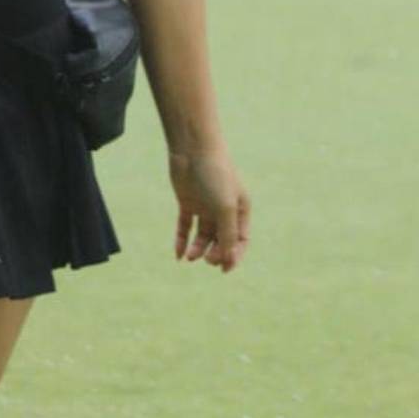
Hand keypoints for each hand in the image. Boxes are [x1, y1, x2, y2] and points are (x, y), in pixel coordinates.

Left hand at [168, 145, 250, 272]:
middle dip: (215, 254)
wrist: (192, 149)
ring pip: (202, 236)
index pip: (240, 240)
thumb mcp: (225, 208)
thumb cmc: (215, 175)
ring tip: (191, 257)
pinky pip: (185, 227)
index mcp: (240, 209)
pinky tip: (179, 255)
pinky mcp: (187, 202)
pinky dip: (182, 241)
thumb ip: (228, 235)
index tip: (224, 268)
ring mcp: (204, 206)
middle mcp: (223, 209)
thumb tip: (228, 261)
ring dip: (198, 250)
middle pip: (221, 240)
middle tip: (207, 260)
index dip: (233, 256)